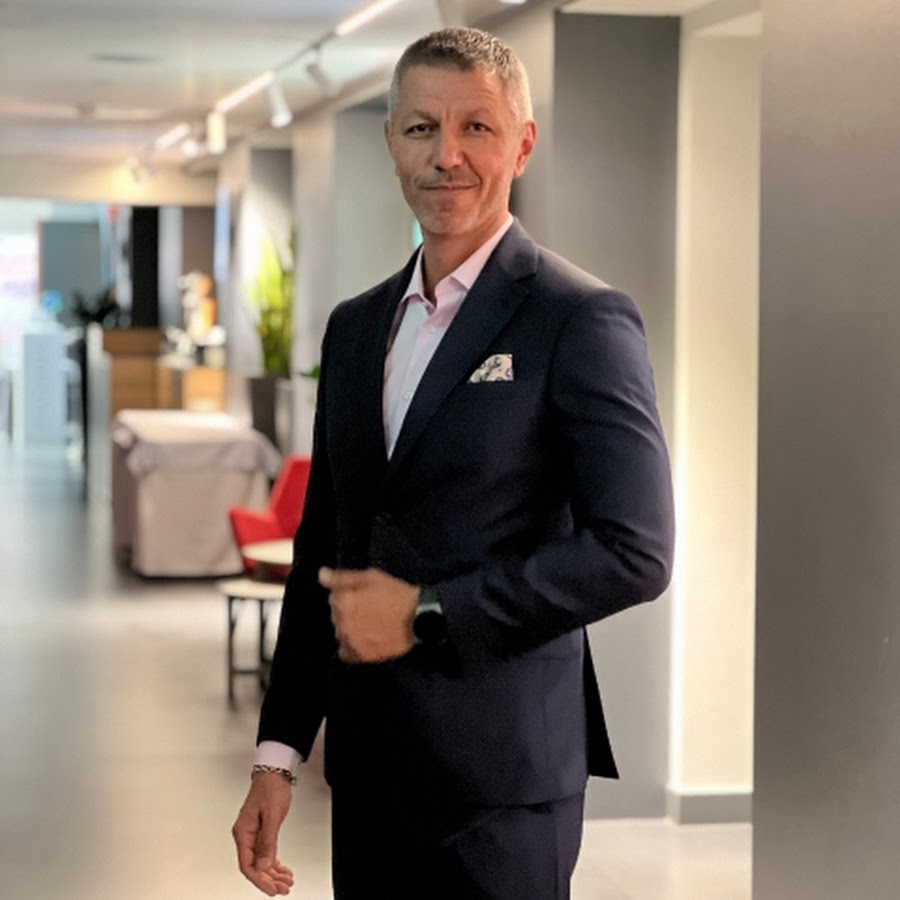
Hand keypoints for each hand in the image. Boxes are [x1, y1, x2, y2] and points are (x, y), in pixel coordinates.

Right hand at [232, 773, 294, 895]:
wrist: (275, 771)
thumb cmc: (271, 788)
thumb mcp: (271, 816)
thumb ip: (267, 842)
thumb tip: (263, 865)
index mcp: (243, 832)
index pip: (247, 865)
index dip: (259, 880)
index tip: (271, 890)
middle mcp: (245, 835)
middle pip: (254, 866)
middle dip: (268, 880)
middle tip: (282, 889)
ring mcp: (253, 833)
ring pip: (260, 861)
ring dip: (273, 873)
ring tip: (286, 882)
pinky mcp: (261, 830)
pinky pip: (265, 852)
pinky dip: (274, 863)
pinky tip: (283, 870)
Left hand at [320, 567, 418, 662]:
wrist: (418, 618)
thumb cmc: (395, 593)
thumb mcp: (370, 577)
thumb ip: (342, 578)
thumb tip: (320, 574)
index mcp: (342, 602)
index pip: (333, 597)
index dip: (347, 593)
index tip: (361, 594)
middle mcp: (341, 623)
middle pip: (336, 615)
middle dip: (346, 610)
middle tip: (367, 607)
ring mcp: (350, 642)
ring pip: (340, 632)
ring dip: (349, 627)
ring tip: (368, 623)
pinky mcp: (360, 656)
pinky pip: (345, 653)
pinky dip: (350, 646)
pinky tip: (362, 639)